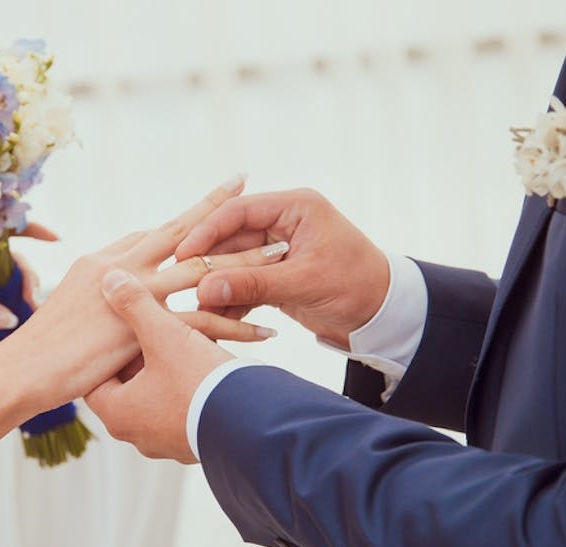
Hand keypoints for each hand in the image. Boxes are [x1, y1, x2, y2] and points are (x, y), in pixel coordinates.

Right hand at [0, 174, 276, 414]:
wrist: (20, 369)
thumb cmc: (36, 349)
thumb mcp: (63, 311)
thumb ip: (90, 301)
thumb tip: (99, 302)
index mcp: (101, 262)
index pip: (149, 235)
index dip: (181, 221)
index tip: (204, 209)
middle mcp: (119, 266)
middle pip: (179, 231)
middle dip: (215, 209)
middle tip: (245, 186)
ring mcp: (132, 293)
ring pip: (199, 270)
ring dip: (242, 263)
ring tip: (279, 255)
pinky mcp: (142, 324)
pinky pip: (200, 321)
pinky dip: (235, 325)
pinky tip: (265, 329)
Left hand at [0, 223, 55, 335]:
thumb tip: (9, 321)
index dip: (29, 227)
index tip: (56, 239)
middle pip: (9, 257)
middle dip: (28, 275)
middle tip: (33, 298)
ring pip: (3, 281)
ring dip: (19, 295)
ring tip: (29, 312)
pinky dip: (4, 313)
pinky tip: (17, 322)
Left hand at [86, 269, 234, 463]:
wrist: (254, 424)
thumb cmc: (201, 382)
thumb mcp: (164, 335)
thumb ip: (136, 305)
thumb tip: (111, 279)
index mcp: (116, 413)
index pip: (95, 376)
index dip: (107, 346)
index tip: (119, 326)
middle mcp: (135, 435)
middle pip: (126, 384)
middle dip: (139, 356)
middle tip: (149, 329)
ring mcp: (165, 443)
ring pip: (156, 395)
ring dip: (166, 370)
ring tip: (180, 343)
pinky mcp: (192, 443)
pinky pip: (181, 408)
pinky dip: (186, 387)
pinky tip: (203, 364)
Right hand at [175, 188, 388, 348]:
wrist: (386, 315)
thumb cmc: (357, 285)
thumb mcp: (304, 282)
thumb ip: (253, 284)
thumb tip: (204, 289)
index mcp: (294, 207)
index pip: (238, 212)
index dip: (207, 232)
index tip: (183, 254)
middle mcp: (283, 224)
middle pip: (231, 239)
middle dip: (208, 264)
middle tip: (180, 284)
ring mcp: (278, 251)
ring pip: (234, 264)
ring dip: (217, 286)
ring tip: (193, 307)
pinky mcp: (276, 276)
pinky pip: (244, 284)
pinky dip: (231, 301)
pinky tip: (214, 319)